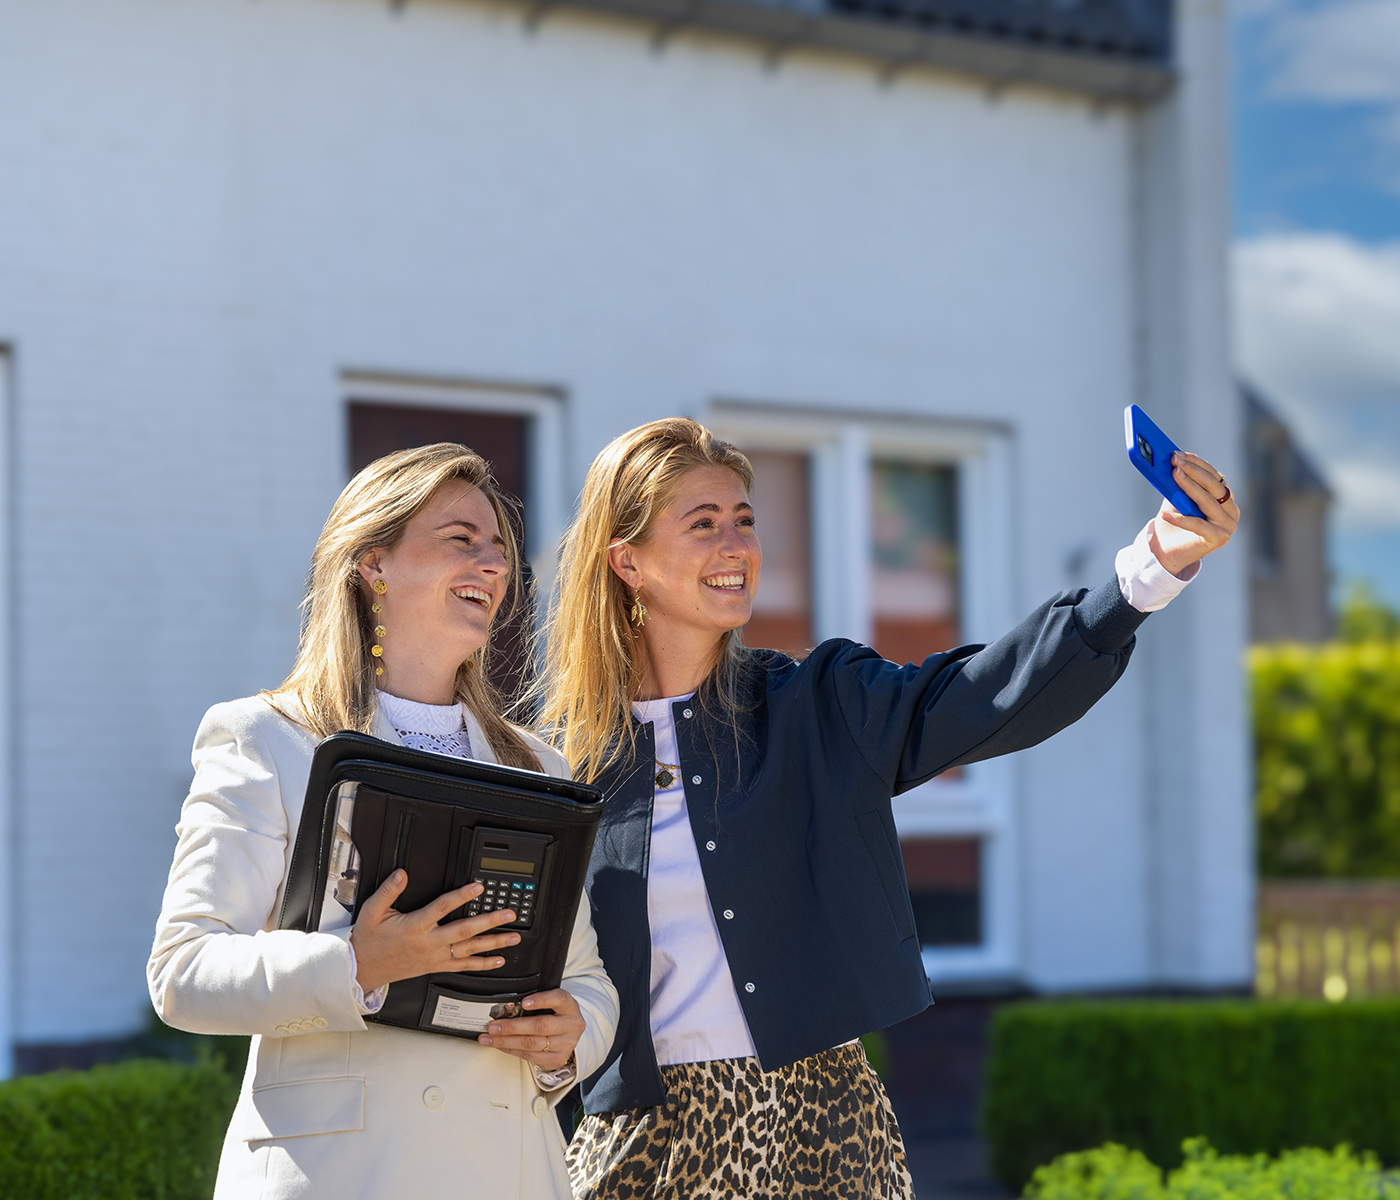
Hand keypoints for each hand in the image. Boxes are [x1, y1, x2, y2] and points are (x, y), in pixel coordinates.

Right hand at [349, 870, 521, 995]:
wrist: (363, 969)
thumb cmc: (369, 940)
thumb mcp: (372, 911)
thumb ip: (388, 891)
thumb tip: (402, 875)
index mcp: (415, 926)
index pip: (442, 908)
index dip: (462, 896)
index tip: (478, 887)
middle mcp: (428, 942)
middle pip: (464, 931)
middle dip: (489, 922)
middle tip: (508, 914)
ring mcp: (434, 957)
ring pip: (469, 950)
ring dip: (493, 943)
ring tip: (513, 936)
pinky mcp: (436, 967)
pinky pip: (463, 967)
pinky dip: (482, 964)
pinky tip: (498, 960)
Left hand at [477, 988, 583, 1071]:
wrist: (569, 1032)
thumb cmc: (556, 1014)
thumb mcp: (553, 1002)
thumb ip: (537, 1001)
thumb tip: (506, 1006)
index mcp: (570, 1006)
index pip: (558, 999)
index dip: (541, 1000)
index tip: (524, 1002)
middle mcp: (572, 1025)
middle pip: (540, 1026)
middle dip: (512, 1027)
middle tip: (493, 1026)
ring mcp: (566, 1044)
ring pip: (532, 1044)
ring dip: (506, 1041)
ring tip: (490, 1038)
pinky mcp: (557, 1059)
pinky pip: (530, 1056)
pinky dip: (511, 1050)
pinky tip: (500, 1045)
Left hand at [1148, 451, 1238, 577]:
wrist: (1166, 552)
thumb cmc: (1172, 522)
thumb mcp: (1174, 498)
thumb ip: (1177, 483)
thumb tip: (1170, 462)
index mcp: (1225, 497)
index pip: (1214, 475)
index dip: (1196, 463)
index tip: (1179, 454)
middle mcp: (1231, 510)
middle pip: (1213, 486)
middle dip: (1193, 471)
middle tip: (1175, 461)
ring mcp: (1228, 525)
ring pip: (1208, 502)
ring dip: (1189, 487)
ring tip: (1173, 476)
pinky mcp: (1220, 538)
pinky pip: (1199, 525)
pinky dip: (1181, 519)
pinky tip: (1165, 515)